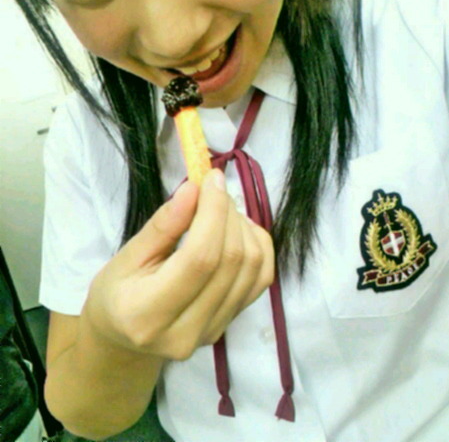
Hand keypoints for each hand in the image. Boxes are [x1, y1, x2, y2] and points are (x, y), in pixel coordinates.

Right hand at [84, 169, 274, 359]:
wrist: (123, 339)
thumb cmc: (116, 294)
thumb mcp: (126, 256)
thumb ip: (163, 225)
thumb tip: (195, 189)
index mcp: (149, 315)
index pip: (200, 258)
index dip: (213, 212)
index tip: (212, 179)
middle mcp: (187, 332)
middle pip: (231, 261)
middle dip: (228, 213)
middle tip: (213, 188)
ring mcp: (213, 332)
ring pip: (253, 268)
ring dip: (243, 227)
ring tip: (220, 210)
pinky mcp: (230, 325)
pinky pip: (261, 278)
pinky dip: (257, 245)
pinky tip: (236, 230)